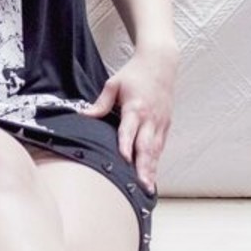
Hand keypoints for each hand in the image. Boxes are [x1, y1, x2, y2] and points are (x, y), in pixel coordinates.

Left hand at [83, 46, 176, 193]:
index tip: (124, 160)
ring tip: (148, 187)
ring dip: (152, 169)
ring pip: (156, 150)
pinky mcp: (166, 123)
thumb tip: (84, 116)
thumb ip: (100, 103)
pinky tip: (152, 174)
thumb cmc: (135, 73)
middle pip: (146, 146)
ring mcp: (160, 122)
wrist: (161, 62)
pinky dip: (156, 161)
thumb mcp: (113, 84)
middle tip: (141, 185)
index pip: (129, 130)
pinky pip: (160, 146)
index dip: (126, 146)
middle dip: (144, 167)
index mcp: (135, 107)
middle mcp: (150, 117)